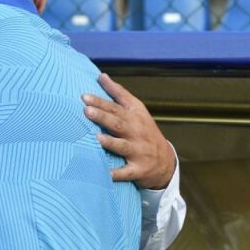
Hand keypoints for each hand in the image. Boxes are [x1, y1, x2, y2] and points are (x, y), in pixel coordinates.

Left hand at [82, 73, 175, 189]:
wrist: (165, 162)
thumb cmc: (144, 132)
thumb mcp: (136, 110)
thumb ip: (118, 94)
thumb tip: (101, 76)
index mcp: (136, 117)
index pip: (117, 107)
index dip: (101, 101)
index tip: (84, 96)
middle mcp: (137, 133)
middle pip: (118, 124)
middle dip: (103, 117)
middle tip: (86, 110)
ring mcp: (139, 152)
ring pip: (122, 146)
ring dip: (110, 142)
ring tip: (96, 138)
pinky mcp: (138, 170)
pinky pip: (126, 172)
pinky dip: (117, 174)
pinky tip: (105, 174)